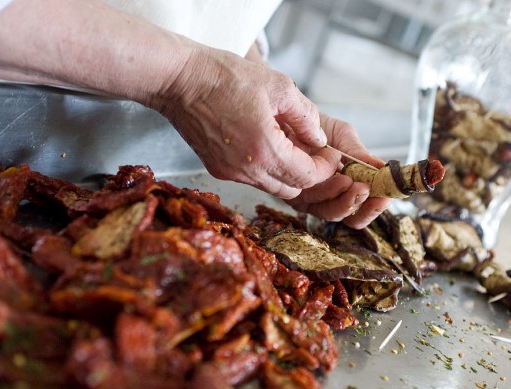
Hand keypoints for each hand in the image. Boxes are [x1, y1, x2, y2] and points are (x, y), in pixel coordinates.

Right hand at [151, 46, 339, 199]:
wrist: (179, 80)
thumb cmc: (226, 77)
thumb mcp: (279, 86)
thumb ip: (306, 117)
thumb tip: (320, 138)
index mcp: (265, 150)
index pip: (307, 177)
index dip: (325, 167)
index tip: (331, 154)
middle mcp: (247, 170)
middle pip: (292, 190)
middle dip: (308, 174)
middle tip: (315, 153)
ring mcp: (230, 172)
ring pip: (271, 187)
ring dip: (286, 173)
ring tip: (291, 146)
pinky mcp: (217, 169)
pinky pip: (251, 179)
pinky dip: (265, 169)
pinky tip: (266, 145)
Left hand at [285, 114, 391, 228]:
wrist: (287, 115)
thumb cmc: (315, 126)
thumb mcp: (342, 136)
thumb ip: (359, 154)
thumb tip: (383, 168)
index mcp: (343, 187)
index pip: (362, 207)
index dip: (375, 207)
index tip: (386, 197)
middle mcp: (327, 197)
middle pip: (348, 217)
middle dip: (362, 205)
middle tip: (369, 190)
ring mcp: (310, 199)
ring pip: (331, 212)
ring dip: (346, 200)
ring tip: (354, 183)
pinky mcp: (292, 195)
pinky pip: (311, 202)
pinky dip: (328, 192)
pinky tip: (339, 178)